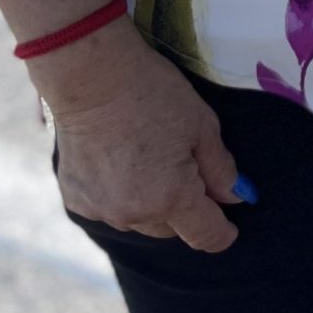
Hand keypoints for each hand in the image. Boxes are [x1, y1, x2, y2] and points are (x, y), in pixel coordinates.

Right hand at [33, 20, 245, 252]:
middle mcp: (133, 214)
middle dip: (185, 210)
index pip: (206, 236)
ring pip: (139, 220)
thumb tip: (237, 198)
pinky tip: (120, 163)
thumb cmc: (154, 95)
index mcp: (171, 199)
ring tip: (150, 162)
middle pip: (172, 230)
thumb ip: (222, 170)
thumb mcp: (202, 127)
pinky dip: (121, 195)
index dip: (223, 233)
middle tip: (187, 170)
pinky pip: (110, 209)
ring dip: (151, 205)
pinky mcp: (75, 199)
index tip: (230, 227)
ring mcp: (100, 210)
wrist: (91, 76)